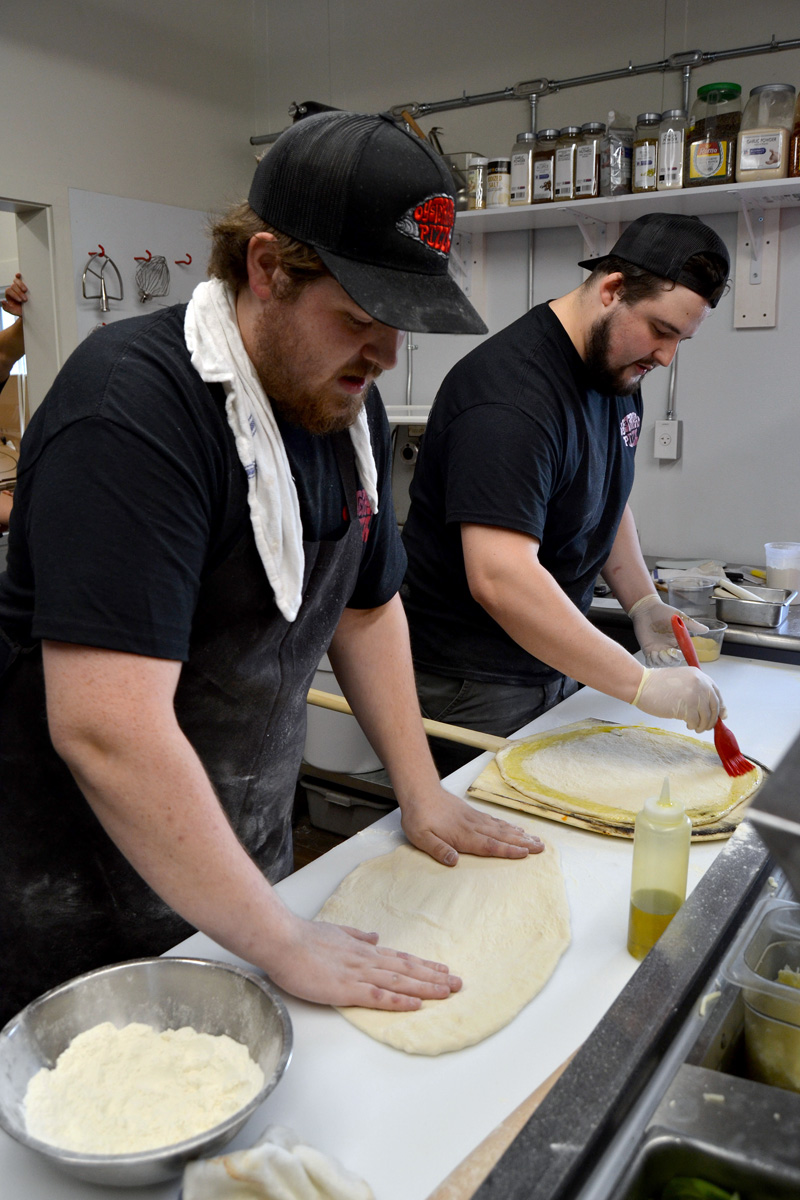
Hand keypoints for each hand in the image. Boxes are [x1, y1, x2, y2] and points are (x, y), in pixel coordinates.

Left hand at [3, 273, 27, 318]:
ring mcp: (18, 286)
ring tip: (26, 291)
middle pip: (13, 286)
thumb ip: (6, 308)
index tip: (20, 300)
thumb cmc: (20, 310)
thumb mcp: (13, 311)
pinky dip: (18, 276)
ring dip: (21, 285)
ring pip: (16, 281)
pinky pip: (19, 278)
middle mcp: (12, 289)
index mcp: (9, 294)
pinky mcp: (23, 285)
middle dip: (19, 292)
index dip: (14, 295)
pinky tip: (19, 275)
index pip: (9, 291)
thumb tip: (2, 301)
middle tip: (25, 299)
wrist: (28, 310)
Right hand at [264, 912, 461, 1009]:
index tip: (442, 969)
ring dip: (426, 987)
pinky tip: (416, 1004)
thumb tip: (375, 937)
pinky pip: (379, 996)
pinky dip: (400, 1000)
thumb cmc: (303, 938)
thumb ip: (356, 936)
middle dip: (434, 977)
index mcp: (363, 950)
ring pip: (400, 981)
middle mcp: (367, 960)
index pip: (400, 958)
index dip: (422, 965)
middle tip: (459, 984)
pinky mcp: (347, 988)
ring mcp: (359, 974)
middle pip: (407, 969)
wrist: (284, 940)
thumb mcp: (336, 932)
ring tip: (448, 992)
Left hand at [400, 785, 543, 866]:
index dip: (508, 850)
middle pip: (502, 836)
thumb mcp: (421, 837)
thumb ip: (438, 849)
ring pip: (501, 828)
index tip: (526, 853)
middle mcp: (473, 826)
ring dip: (519, 834)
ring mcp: (474, 819)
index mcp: (463, 835)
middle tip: (541, 847)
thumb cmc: (419, 817)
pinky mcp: (472, 813)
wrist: (419, 792)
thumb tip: (454, 861)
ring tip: (535, 839)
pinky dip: (507, 825)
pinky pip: (494, 821)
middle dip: (522, 843)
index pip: (489, 845)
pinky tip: (515, 828)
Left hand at [628, 593, 707, 665]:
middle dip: (669, 660)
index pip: (682, 654)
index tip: (675, 651)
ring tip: (656, 652)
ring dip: (660, 661)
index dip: (680, 656)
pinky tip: (651, 653)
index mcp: (678, 641)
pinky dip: (652, 661)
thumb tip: (706, 629)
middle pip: (672, 662)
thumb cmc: (662, 611)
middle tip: (664, 652)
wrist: (646, 609)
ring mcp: (658, 649)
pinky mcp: (648, 650)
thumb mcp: (679, 617)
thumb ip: (692, 625)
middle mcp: (669, 647)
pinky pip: (651, 662)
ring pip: (662, 664)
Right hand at [632, 665, 725, 732]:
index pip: (716, 693)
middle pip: (714, 706)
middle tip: (707, 726)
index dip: (720, 706)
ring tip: (695, 726)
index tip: (721, 715)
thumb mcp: (681, 680)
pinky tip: (687, 725)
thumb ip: (695, 689)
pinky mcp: (687, 708)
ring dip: (703, 725)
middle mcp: (700, 684)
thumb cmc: (657, 684)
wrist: (642, 685)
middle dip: (712, 719)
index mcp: (699, 675)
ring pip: (707, 717)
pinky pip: (696, 722)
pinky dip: (693, 726)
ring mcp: (694, 696)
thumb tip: (709, 707)